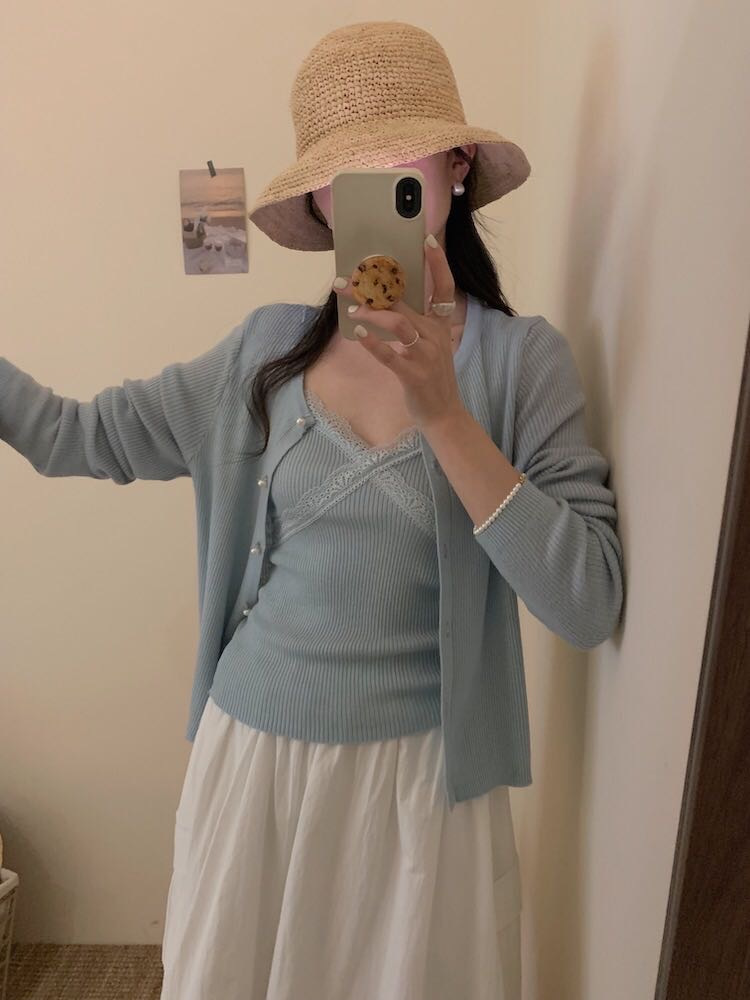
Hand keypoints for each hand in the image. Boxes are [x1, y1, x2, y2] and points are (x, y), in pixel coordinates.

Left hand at [332, 235, 466, 431]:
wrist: (443, 414)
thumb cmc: (432, 377)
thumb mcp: (431, 345)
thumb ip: (416, 323)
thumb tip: (385, 301)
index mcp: (440, 325)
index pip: (445, 286)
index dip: (438, 263)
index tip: (428, 240)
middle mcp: (434, 336)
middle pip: (404, 302)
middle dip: (374, 288)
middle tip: (347, 279)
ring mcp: (424, 355)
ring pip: (398, 324)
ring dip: (372, 314)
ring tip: (351, 310)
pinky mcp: (412, 375)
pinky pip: (390, 356)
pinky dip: (373, 344)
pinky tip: (358, 335)